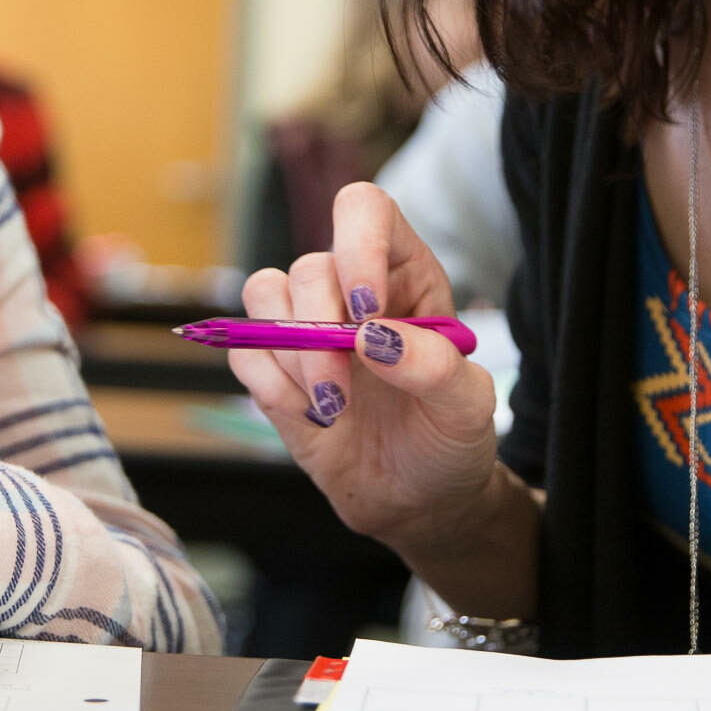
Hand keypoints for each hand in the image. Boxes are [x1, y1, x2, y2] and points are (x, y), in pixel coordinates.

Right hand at [228, 182, 504, 551]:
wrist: (418, 498)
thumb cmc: (450, 439)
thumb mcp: (467, 408)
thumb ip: (435, 368)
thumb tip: (375, 337)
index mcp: (406, 275)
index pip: (366, 211)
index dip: (357, 244)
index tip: (366, 309)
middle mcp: (350, 288)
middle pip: (309, 267)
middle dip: (318, 333)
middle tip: (341, 395)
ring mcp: (306, 324)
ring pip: (264, 293)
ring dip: (290, 356)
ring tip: (330, 407)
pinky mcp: (274, 364)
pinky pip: (243, 347)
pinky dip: (267, 383)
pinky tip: (309, 417)